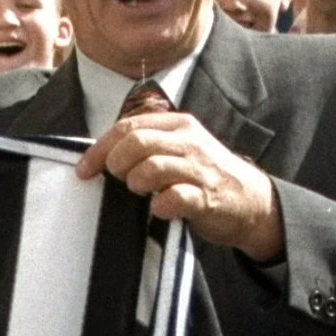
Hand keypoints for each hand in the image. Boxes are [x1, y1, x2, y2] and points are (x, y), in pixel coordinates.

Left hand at [78, 112, 283, 260]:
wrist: (251, 201)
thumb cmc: (204, 175)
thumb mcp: (180, 148)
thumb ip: (148, 145)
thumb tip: (100, 156)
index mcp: (179, 125)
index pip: (128, 127)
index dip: (99, 149)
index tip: (84, 169)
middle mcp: (189, 142)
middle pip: (136, 143)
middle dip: (116, 164)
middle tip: (117, 180)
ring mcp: (199, 170)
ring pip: (151, 167)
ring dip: (135, 183)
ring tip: (141, 192)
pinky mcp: (206, 198)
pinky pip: (172, 199)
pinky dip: (158, 206)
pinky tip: (159, 210)